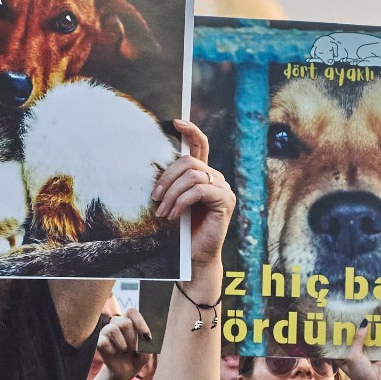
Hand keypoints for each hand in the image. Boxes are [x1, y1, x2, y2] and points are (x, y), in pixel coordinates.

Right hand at [97, 311, 150, 379]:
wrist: (125, 371)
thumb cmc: (137, 357)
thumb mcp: (147, 353)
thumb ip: (146, 345)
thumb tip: (142, 338)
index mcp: (131, 321)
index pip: (132, 312)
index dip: (140, 323)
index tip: (146, 337)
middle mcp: (118, 323)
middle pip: (124, 322)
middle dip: (132, 338)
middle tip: (133, 348)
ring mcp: (107, 331)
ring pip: (113, 329)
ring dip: (122, 344)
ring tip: (124, 350)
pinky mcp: (99, 341)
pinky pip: (104, 342)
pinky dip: (112, 351)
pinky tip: (114, 353)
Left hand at [152, 120, 231, 267]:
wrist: (195, 257)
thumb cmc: (183, 231)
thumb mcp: (174, 201)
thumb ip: (173, 183)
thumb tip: (155, 168)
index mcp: (204, 175)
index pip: (200, 145)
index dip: (190, 131)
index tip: (175, 122)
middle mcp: (216, 178)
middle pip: (188, 162)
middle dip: (167, 178)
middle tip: (155, 198)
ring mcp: (223, 188)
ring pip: (192, 176)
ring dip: (172, 194)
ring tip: (163, 212)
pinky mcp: (225, 201)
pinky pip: (198, 190)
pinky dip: (181, 202)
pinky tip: (173, 216)